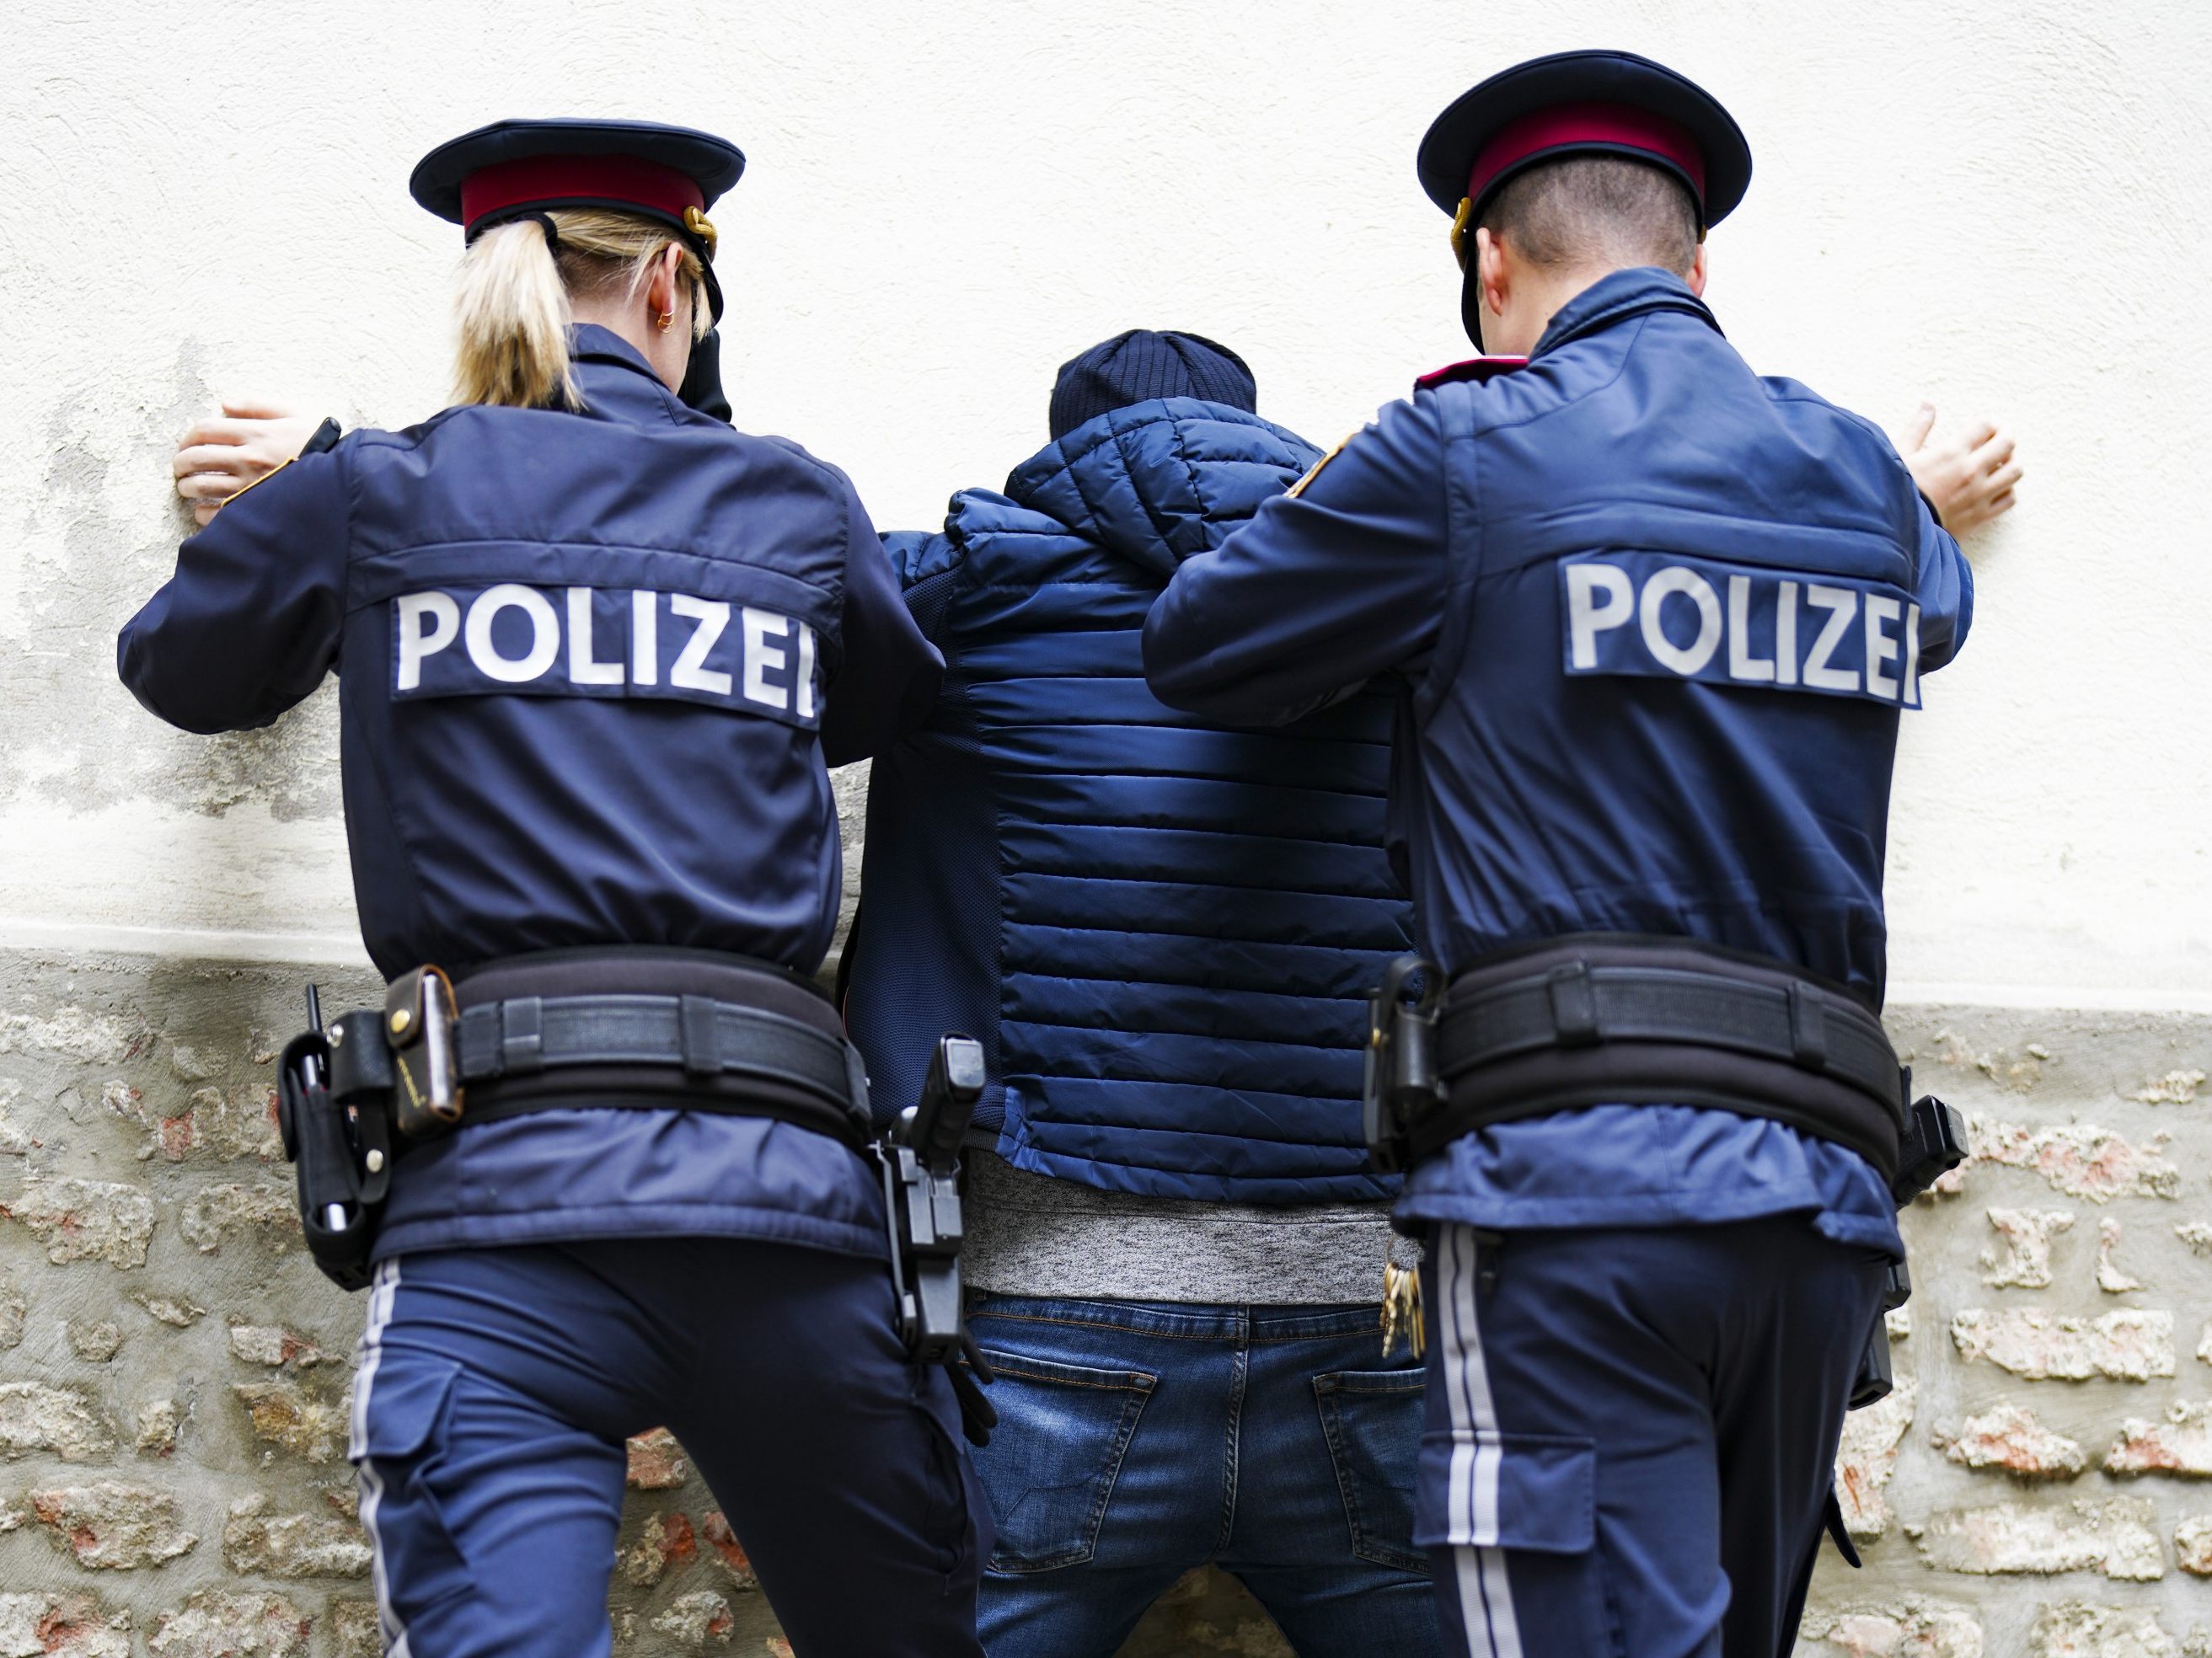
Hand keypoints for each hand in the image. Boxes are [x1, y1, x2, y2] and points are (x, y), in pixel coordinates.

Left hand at [173, 400, 320, 525]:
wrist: (346, 480)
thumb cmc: (323, 444)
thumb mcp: (297, 412)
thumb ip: (259, 404)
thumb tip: (224, 404)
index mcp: (255, 433)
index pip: (204, 430)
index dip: (187, 437)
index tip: (186, 444)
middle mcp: (247, 459)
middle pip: (194, 457)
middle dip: (180, 463)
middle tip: (180, 468)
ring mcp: (249, 487)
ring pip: (200, 485)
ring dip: (187, 487)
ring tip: (188, 488)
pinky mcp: (255, 510)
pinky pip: (215, 514)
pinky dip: (202, 513)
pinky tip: (204, 510)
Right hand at [1895, 403, 2022, 535]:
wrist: (1893, 532)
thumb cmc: (1892, 492)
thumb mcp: (1898, 455)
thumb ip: (1917, 428)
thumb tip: (1928, 405)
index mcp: (1952, 452)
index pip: (1985, 425)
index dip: (1985, 423)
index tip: (1979, 428)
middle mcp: (1972, 471)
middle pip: (2007, 444)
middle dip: (2004, 437)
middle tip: (1994, 440)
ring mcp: (1980, 495)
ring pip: (2015, 471)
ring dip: (2010, 463)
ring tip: (1998, 464)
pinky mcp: (1981, 516)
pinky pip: (2009, 499)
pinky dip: (2006, 491)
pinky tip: (1993, 488)